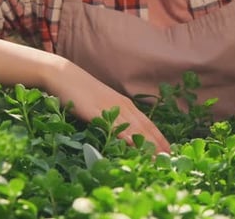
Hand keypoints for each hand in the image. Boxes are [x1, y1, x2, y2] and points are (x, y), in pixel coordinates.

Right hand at [42, 57, 170, 153]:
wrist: (63, 75)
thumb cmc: (81, 90)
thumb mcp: (101, 104)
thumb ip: (112, 116)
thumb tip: (121, 132)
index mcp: (124, 104)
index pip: (147, 123)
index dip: (159, 137)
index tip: (170, 150)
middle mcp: (122, 106)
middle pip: (145, 127)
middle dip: (158, 144)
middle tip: (171, 159)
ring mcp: (110, 108)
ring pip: (134, 128)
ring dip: (148, 144)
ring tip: (159, 158)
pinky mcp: (96, 111)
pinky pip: (113, 126)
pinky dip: (126, 136)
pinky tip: (134, 145)